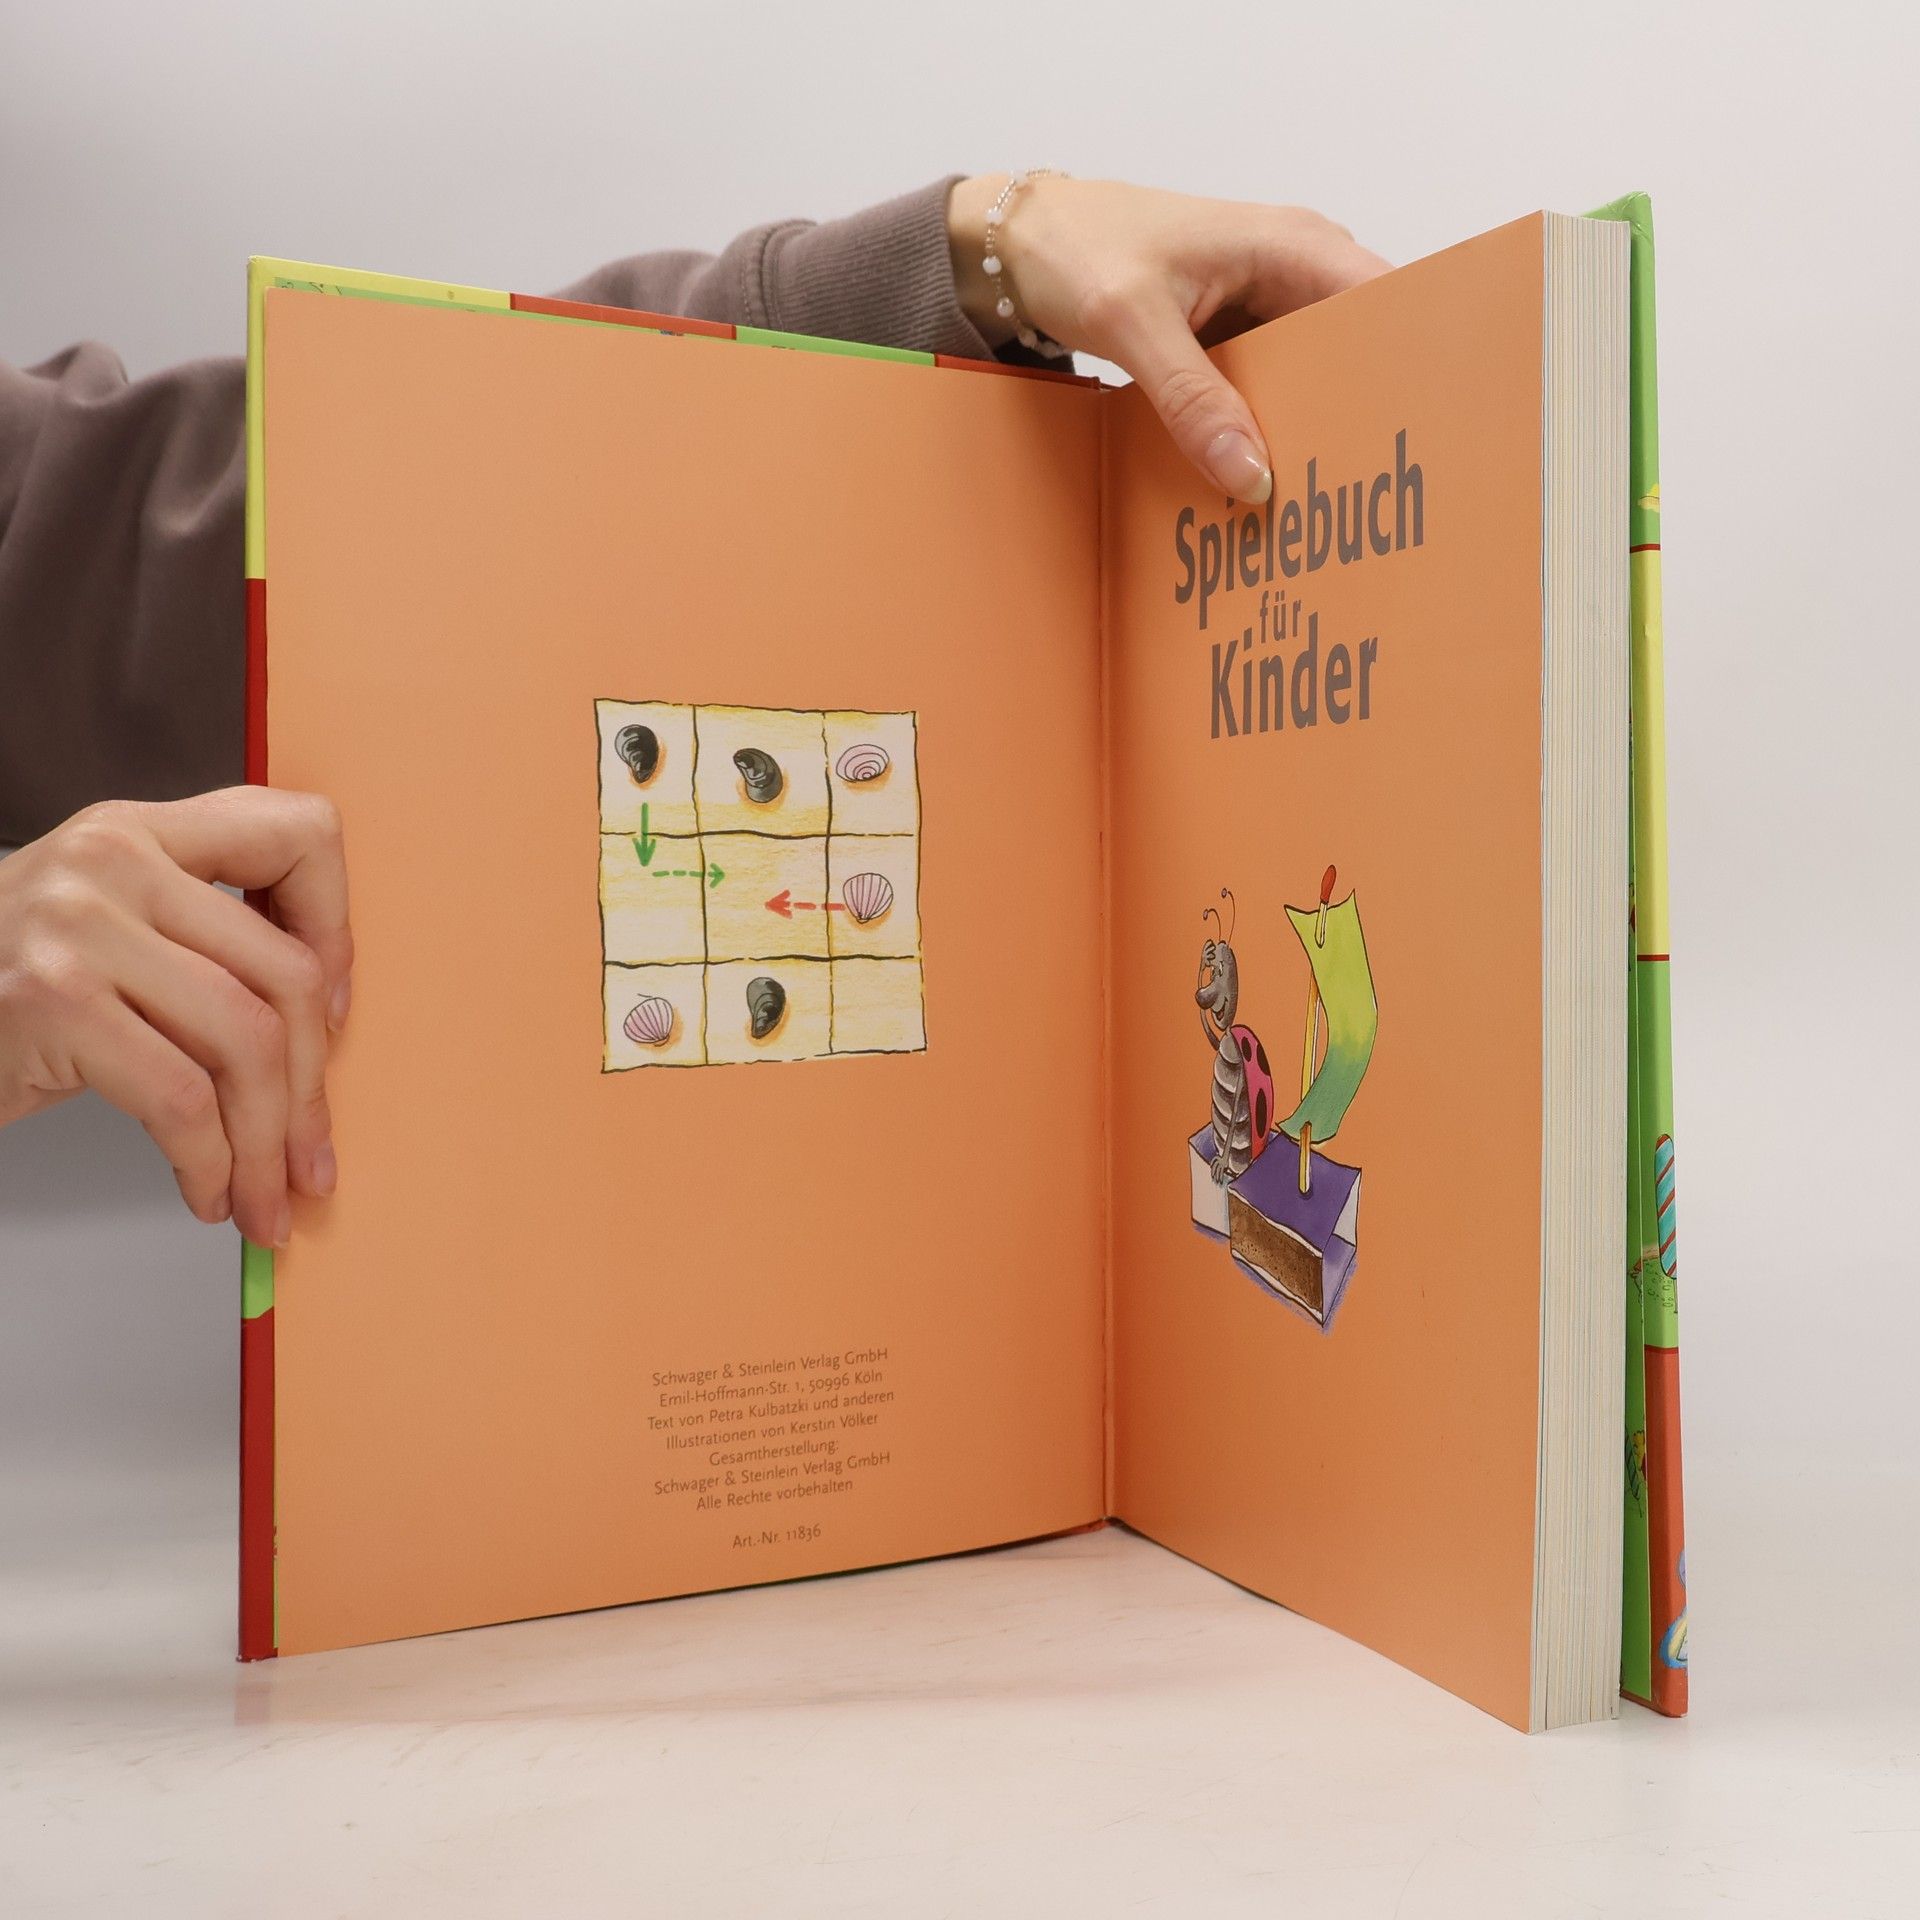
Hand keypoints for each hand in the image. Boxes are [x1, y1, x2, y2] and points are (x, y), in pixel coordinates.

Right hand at [0, 788, 352, 1245]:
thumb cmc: (7, 996)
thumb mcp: (109, 935)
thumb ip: (203, 943)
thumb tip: (327, 1030)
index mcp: (144, 832)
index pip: (298, 835)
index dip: (336, 929)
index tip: (331, 1014)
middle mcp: (114, 861)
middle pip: (286, 975)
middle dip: (310, 1089)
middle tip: (309, 1159)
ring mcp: (78, 926)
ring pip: (246, 1042)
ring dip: (266, 1144)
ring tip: (263, 1197)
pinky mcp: (52, 1002)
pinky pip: (182, 1098)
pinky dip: (210, 1162)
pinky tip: (207, 1191)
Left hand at [949, 174, 1389, 500]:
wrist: (1019, 244)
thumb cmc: (1077, 250)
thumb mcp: (1133, 325)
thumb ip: (1192, 401)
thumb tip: (1252, 476)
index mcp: (1293, 245)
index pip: (1388, 301)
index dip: (1409, 362)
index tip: (1415, 431)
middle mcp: (1294, 271)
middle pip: (1358, 351)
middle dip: (1359, 413)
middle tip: (1362, 489)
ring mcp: (1266, 307)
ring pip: (1314, 379)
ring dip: (1310, 430)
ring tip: (1321, 498)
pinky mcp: (1235, 339)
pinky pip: (1269, 390)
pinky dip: (1265, 429)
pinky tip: (1261, 478)